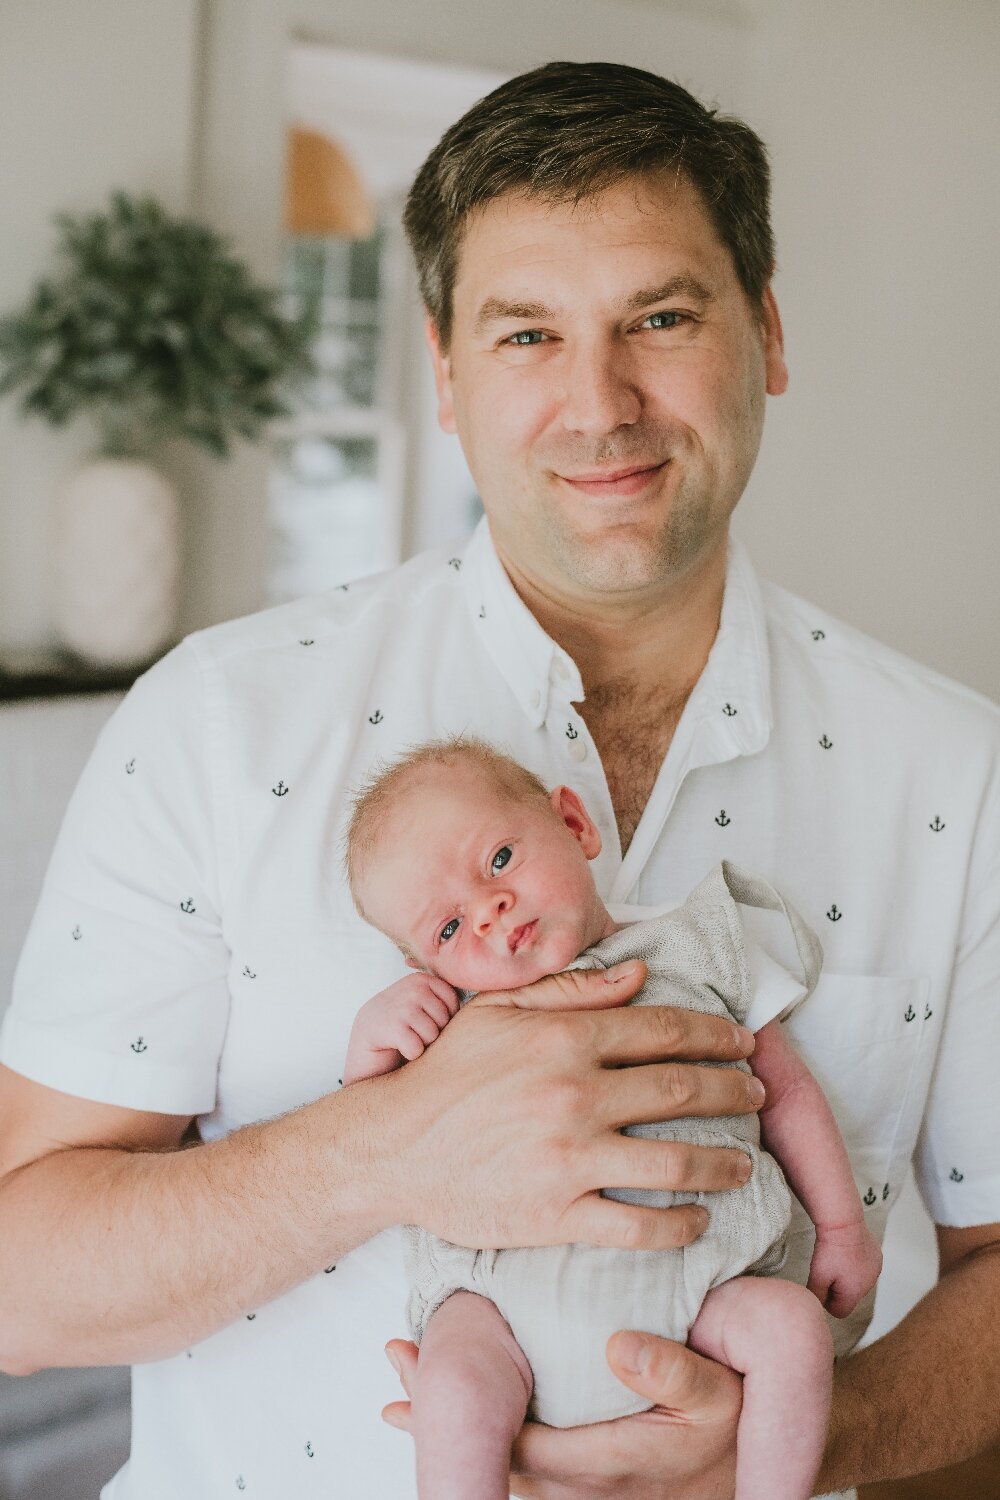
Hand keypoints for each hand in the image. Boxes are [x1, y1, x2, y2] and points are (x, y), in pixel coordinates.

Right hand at [342, 973, 459, 1083]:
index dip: (443, 1019)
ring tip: (404, 1038)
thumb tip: (488, 995)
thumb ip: (444, 998)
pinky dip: (409, 1055)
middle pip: (445, 1021)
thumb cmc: (400, 1025)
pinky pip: (418, 1049)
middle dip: (432, 1034)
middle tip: (411, 1031)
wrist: (365, 1041)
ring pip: (433, 1036)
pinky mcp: (392, 1027)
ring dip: (420, 1045)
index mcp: (422, 979)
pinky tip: (396, 1046)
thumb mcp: (421, 1003)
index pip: (454, 1003)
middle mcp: (412, 988)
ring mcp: (401, 1006)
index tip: (424, 1020)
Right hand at [370, 961, 759, 1252]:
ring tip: (745, 1164)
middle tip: (757, 1096)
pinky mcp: (557, 1213)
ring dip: (722, 1162)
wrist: (392, 1148)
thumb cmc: (446, 1075)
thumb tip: (639, 973)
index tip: (743, 1043)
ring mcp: (568, 1158)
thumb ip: (572, 989)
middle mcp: (574, 1094)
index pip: (662, 1030)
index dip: (714, 1035)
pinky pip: (636, 1224)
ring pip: (673, 1160)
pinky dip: (678, 1223)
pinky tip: (696, 1219)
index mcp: (564, 1039)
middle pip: (681, 1090)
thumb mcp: (500, 1012)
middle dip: (733, 1091)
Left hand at [383, 1330, 741, 1498]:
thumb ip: (675, 1369)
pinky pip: (522, 1468)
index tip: (420, 1367)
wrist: (763, 1466)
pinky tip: (461, 1419)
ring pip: (503, 1466)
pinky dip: (483, 1440)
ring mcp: (583, 1493)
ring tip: (404, 1390)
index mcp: (608, 1462)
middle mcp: (585, 1489)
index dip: (462, 1412)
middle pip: (494, 1457)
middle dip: (440, 1416)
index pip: (515, 1442)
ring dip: (456, 1430)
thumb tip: (619, 1346)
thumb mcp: (719, 1391)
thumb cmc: (735, 1420)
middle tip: (395, 1368)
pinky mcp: (587, 1484)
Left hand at [808, 1220, 882, 1317]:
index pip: (840, 1311)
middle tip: (828, 1270)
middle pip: (850, 1296)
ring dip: (848, 1276)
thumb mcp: (816, 1276)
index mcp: (855, 1293)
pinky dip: (856, 1264)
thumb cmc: (830, 1248)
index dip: (828, 1301)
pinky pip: (865, 1268)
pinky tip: (847, 1252)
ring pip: (858, 1282)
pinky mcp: (877, 1257)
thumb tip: (817, 1304)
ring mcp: (876, 1270)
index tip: (822, 1285)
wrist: (843, 1223)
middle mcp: (869, 1285)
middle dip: (838, 1288)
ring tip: (837, 1259)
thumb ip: (816, 1295)